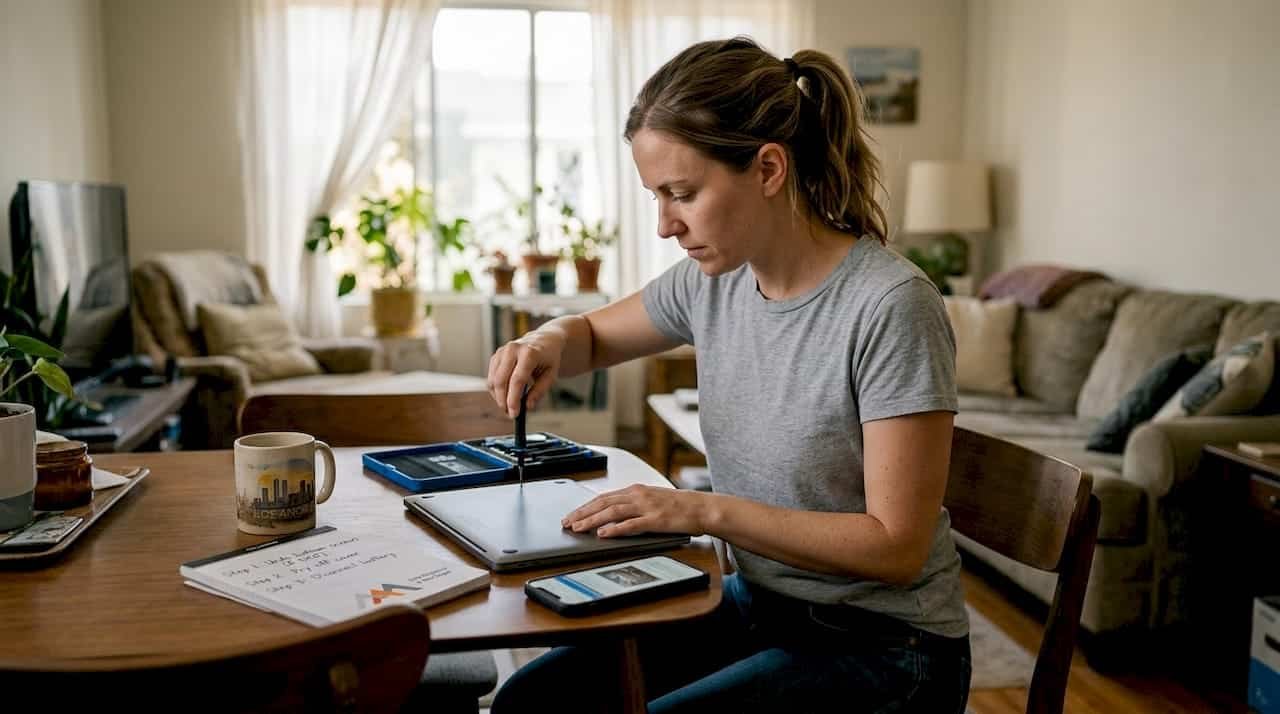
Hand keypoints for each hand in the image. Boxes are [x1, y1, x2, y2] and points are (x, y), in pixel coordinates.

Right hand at [487, 330, 563, 416]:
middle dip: (503, 400)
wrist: (543, 340)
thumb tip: (527, 406)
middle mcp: (513, 349)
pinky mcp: (496, 355)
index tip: (514, 413)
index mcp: (529, 353)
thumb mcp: (551, 375)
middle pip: (501, 381)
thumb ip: (539, 391)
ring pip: (493, 380)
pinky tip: (504, 395)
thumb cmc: (548, 358)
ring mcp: (502, 351)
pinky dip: (495, 389)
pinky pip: (491, 376)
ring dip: (498, 397)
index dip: (513, 399)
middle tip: (509, 413)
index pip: (517, 380)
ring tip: (508, 406)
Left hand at [562, 485, 709, 537]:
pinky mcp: (656, 520)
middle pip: (603, 503)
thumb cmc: (678, 507)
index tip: (572, 515)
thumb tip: (611, 517)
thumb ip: (632, 506)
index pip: (604, 497)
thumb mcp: (651, 501)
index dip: (585, 506)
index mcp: (636, 490)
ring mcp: (647, 507)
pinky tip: (603, 534)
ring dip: (593, 520)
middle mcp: (638, 495)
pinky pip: (631, 524)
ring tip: (579, 528)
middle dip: (583, 513)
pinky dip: (615, 529)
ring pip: (612, 512)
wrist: (702, 508)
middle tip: (567, 523)